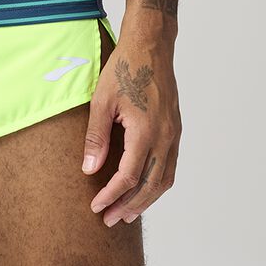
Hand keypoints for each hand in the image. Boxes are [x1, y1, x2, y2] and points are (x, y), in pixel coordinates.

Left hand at [81, 28, 180, 224]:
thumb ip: (97, 137)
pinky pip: (170, 166)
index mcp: (146, 131)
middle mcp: (165, 137)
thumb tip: (89, 169)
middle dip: (129, 206)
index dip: (111, 196)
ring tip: (127, 213)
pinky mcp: (175, 129)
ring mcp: (174, 134)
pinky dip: (157, 183)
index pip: (128, 176)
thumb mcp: (102, 100)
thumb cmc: (124, 67)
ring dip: (146, 199)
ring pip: (164, 179)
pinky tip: (144, 187)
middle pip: (149, 185)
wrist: (150, 45)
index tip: (96, 207)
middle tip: (110, 220)